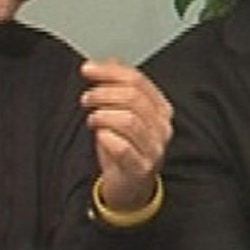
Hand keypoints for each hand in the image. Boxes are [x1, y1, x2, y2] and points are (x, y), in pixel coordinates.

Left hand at [80, 59, 173, 213]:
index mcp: (161, 109)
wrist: (131, 188)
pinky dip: (106, 138)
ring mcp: (154, 149)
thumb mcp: (123, 113)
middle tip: (87, 99)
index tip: (88, 69)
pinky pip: (121, 147)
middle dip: (102, 93)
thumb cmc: (126, 148)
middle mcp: (162, 128)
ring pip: (128, 120)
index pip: (138, 80)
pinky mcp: (141, 168)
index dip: (110, 72)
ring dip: (102, 116)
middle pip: (132, 97)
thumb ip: (119, 87)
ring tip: (92, 119)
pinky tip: (100, 136)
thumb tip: (109, 61)